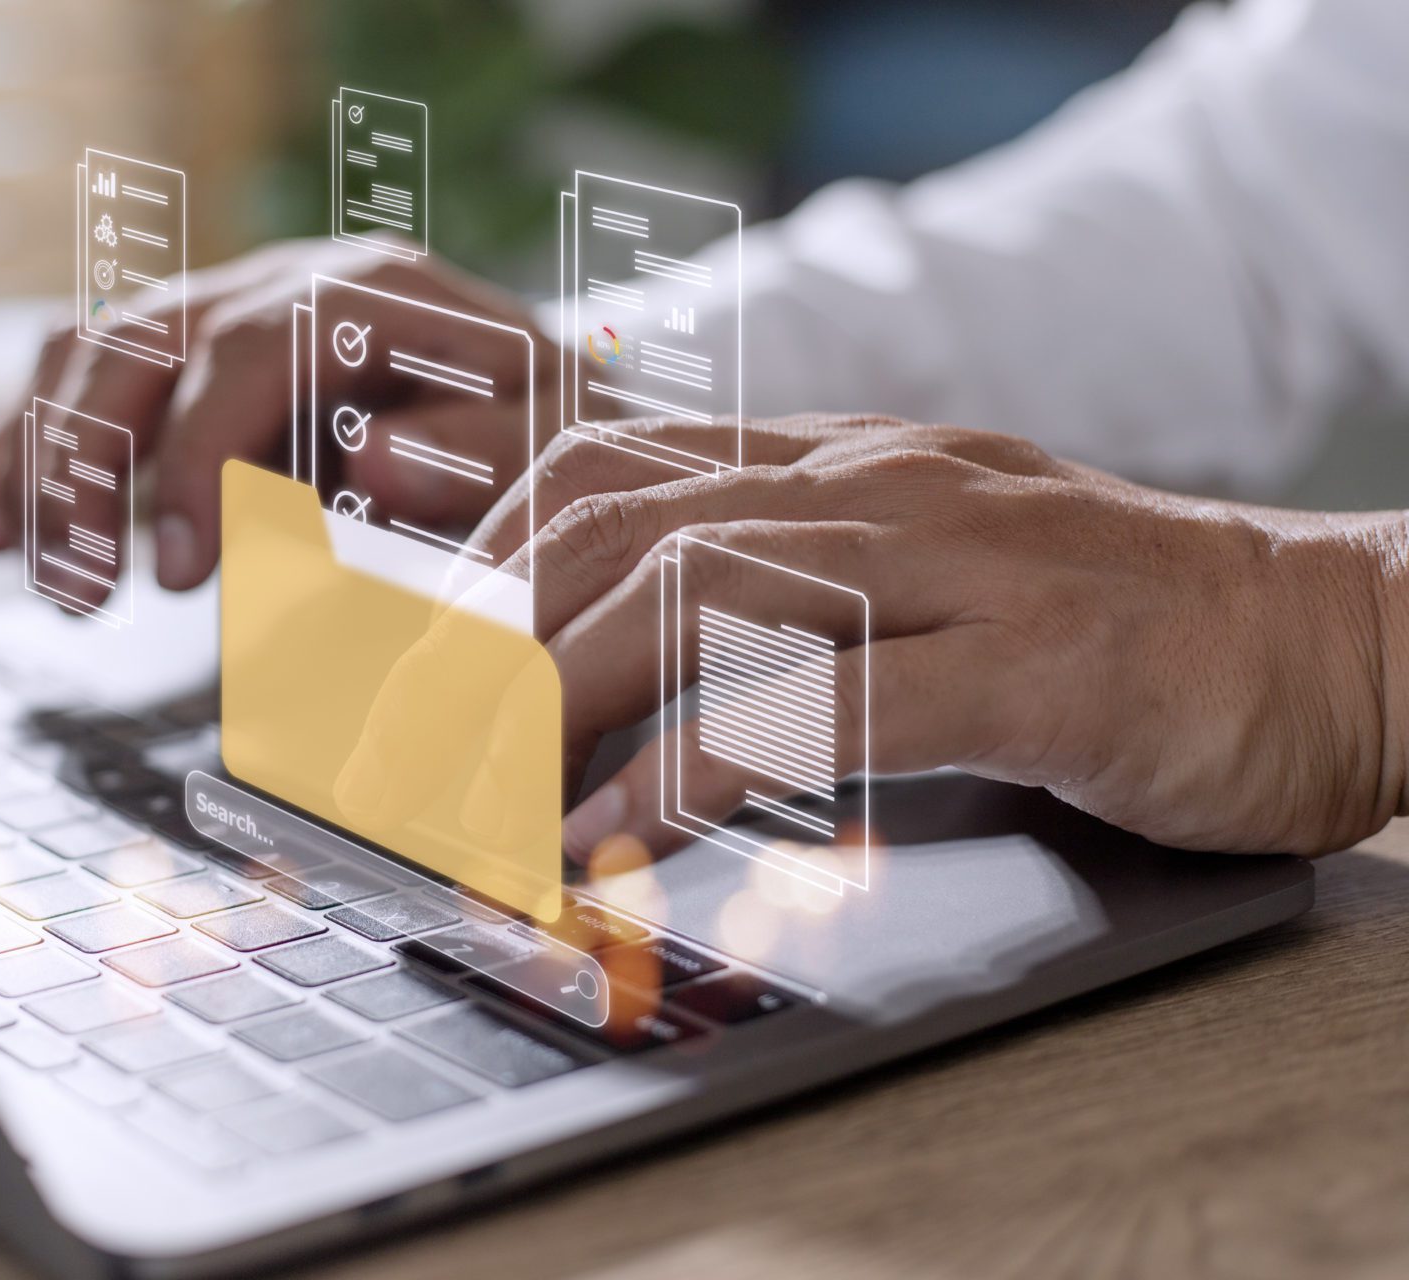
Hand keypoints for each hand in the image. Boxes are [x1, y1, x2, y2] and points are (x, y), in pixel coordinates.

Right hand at [0, 238, 551, 602]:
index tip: (182, 575)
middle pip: (144, 338)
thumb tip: (371, 465)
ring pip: (90, 346)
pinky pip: (79, 370)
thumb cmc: (542, 437)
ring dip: (39, 456)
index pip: (252, 351)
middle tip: (81, 594)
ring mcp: (225, 307)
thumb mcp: (544, 446)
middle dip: (89, 465)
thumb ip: (474, 455)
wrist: (536, 401)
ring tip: (43, 576)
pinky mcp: (188, 354)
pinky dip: (24, 440)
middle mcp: (282, 281)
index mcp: (373, 293)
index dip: (202, 460)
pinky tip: (2, 526)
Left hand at [456, 416, 1408, 862]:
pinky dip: (703, 767)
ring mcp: (959, 561)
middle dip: (488, 643)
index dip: (482, 553)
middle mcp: (878, 487)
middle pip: (617, 524)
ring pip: (702, 587)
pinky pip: (829, 701)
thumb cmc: (1105, 629)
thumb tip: (626, 681)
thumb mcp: (918, 581)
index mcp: (839, 463)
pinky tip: (628, 834)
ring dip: (567, 699)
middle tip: (415, 757)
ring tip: (491, 802)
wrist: (1329, 638)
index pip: (606, 463)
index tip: (420, 655)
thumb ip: (787, 601)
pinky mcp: (1035, 660)